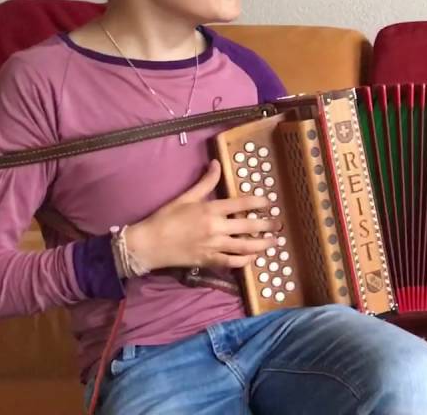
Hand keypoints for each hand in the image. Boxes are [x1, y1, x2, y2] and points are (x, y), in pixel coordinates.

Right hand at [125, 160, 279, 271]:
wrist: (148, 244)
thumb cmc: (165, 218)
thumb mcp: (185, 197)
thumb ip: (205, 182)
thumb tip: (216, 164)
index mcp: (210, 209)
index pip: (242, 203)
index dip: (259, 202)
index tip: (270, 202)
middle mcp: (216, 227)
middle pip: (248, 226)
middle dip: (267, 225)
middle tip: (279, 224)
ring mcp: (213, 246)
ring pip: (244, 246)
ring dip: (262, 244)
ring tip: (274, 243)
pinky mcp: (208, 260)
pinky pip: (231, 262)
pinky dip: (244, 261)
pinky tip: (253, 258)